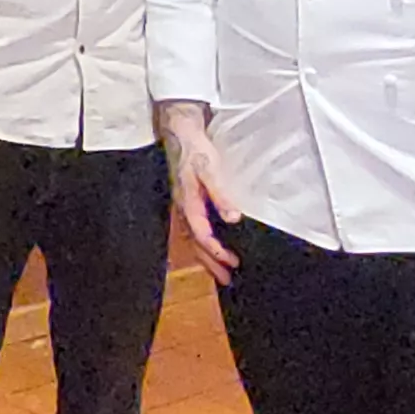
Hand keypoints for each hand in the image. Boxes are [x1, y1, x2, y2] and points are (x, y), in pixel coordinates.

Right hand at [155, 101, 237, 284]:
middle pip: (195, 244)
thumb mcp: (211, 170)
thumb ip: (221, 195)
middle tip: (226, 279)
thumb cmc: (195, 152)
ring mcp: (183, 207)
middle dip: (210, 263)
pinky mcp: (185, 202)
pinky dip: (202, 244)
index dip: (216, 251)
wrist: (181, 134)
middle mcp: (183, 209)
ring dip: (206, 257)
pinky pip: (193, 230)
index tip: (232, 262)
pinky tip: (211, 248)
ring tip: (220, 272)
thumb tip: (233, 218)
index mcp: (188, 204)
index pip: (201, 235)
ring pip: (192, 239)